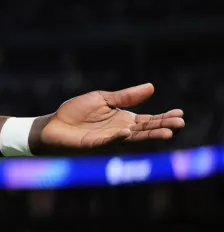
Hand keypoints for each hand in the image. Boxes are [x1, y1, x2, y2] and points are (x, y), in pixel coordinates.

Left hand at [38, 83, 183, 151]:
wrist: (53, 125)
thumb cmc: (76, 112)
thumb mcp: (102, 99)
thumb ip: (125, 96)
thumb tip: (152, 87)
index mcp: (123, 120)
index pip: (148, 119)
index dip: (163, 116)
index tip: (180, 112)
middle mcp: (120, 131)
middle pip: (145, 129)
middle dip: (163, 126)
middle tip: (180, 123)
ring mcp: (108, 139)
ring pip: (132, 138)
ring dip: (148, 135)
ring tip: (167, 132)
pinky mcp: (93, 144)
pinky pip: (107, 141)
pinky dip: (117, 137)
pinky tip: (126, 132)